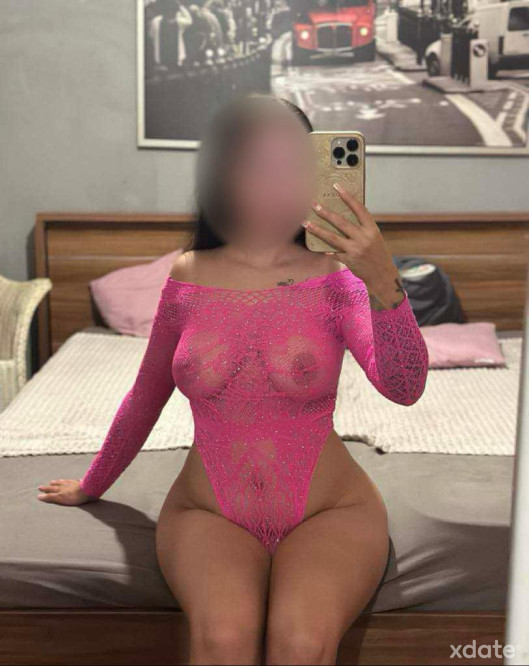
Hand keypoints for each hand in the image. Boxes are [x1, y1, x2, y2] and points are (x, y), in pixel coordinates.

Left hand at [37, 478, 96, 505]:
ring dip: (45, 489)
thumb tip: (97, 483)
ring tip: (40, 488)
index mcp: (74, 483)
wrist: (87, 491)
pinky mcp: (59, 496)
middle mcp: (66, 485)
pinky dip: (43, 497)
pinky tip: (38, 497)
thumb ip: (90, 484)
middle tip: (44, 485)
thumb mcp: (91, 485)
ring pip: (51, 489)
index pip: (65, 482)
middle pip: (56, 484)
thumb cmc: (91, 489)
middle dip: (50, 485)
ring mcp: (62, 490)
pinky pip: (49, 497)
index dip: (60, 482)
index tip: (56, 481)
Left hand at [302, 183, 405, 308]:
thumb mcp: (374, 237)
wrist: (382, 274)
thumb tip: (340, 218)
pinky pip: (334, 253)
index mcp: (372, 229)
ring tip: (306, 223)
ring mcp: (355, 249)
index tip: (337, 187)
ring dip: (318, 230)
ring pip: (332, 237)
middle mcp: (364, 238)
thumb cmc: (377, 253)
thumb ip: (361, 228)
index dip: (348, 197)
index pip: (359, 209)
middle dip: (326, 213)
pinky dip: (328, 250)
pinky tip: (321, 248)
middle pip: (341, 222)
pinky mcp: (349, 260)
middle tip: (314, 205)